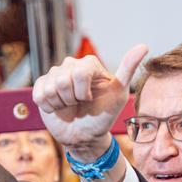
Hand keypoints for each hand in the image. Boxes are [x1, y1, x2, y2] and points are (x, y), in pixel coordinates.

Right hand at [32, 45, 147, 159]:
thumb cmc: (103, 115)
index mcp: (89, 64)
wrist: (85, 135)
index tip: (90, 99)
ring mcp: (54, 75)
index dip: (82, 92)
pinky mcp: (41, 86)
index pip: (79, 72)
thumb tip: (144, 46)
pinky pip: (38, 95)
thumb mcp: (119, 94)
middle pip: (62, 80)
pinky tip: (57, 108)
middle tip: (78, 104)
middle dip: (71, 99)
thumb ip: (127, 70)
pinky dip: (48, 107)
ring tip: (69, 106)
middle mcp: (70, 65)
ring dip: (60, 104)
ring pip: (49, 88)